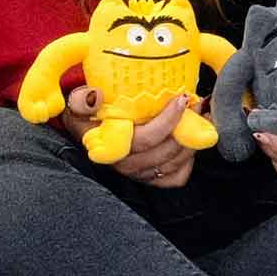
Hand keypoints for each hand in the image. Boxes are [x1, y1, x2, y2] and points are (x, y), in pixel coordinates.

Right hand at [61, 86, 196, 188]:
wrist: (86, 130)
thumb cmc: (87, 113)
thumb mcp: (77, 103)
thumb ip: (81, 100)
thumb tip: (94, 97)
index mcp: (108, 146)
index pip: (145, 139)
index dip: (167, 121)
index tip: (181, 99)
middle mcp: (124, 164)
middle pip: (166, 151)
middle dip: (188, 125)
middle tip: (197, 102)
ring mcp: (138, 173)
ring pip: (175, 162)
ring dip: (192, 139)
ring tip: (199, 114)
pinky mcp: (150, 179)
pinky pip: (177, 176)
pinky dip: (189, 159)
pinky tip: (192, 137)